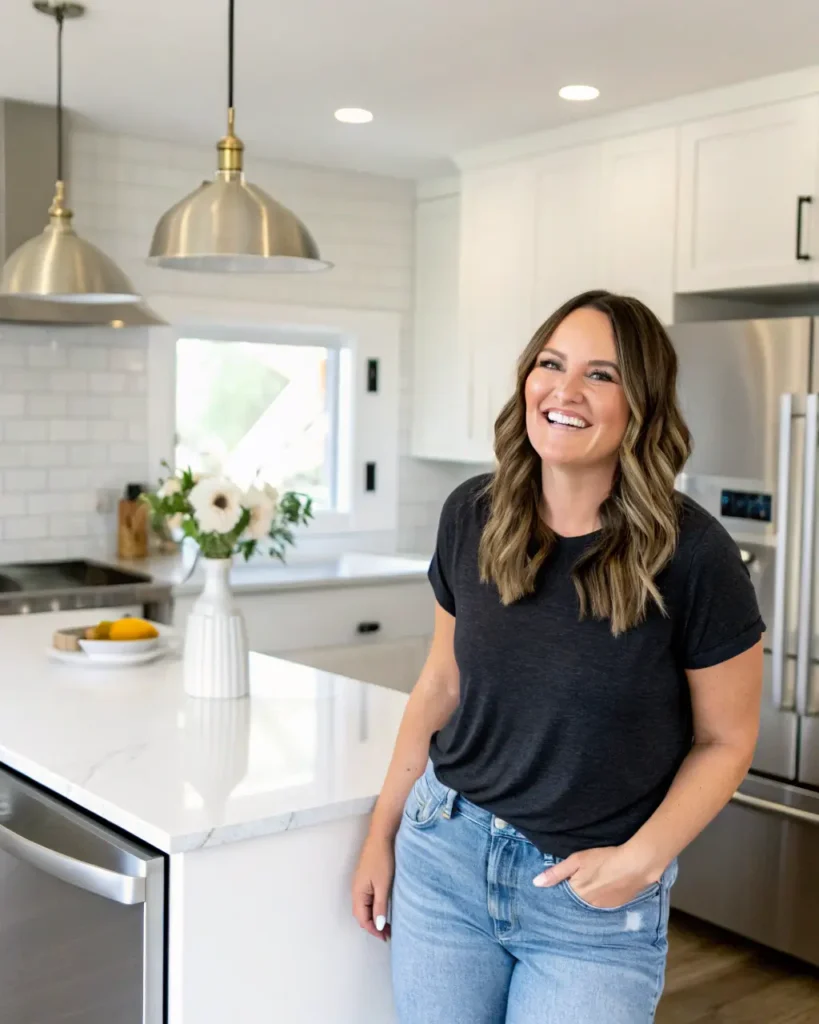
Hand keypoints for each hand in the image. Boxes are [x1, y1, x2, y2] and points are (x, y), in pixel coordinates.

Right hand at [352, 834, 394, 940]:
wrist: (381, 836)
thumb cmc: (382, 859)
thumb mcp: (383, 886)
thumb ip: (380, 906)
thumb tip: (377, 926)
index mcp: (358, 893)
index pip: (362, 919)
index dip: (373, 930)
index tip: (385, 937)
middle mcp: (356, 890)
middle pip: (361, 915)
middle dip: (373, 926)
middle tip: (388, 933)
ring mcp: (361, 883)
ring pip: (365, 907)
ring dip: (374, 917)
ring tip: (387, 924)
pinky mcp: (366, 878)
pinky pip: (368, 898)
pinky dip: (375, 907)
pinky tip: (383, 908)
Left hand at [533, 845, 660, 909]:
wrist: (635, 865)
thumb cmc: (604, 859)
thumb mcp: (576, 860)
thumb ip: (556, 873)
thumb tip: (536, 884)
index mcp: (576, 894)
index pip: (563, 896)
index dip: (561, 889)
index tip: (560, 884)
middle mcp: (588, 906)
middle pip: (575, 901)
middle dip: (573, 895)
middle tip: (578, 882)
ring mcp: (603, 908)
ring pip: (588, 904)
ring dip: (587, 897)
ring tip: (590, 885)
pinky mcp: (615, 906)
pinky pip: (601, 905)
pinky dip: (599, 899)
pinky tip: (603, 889)